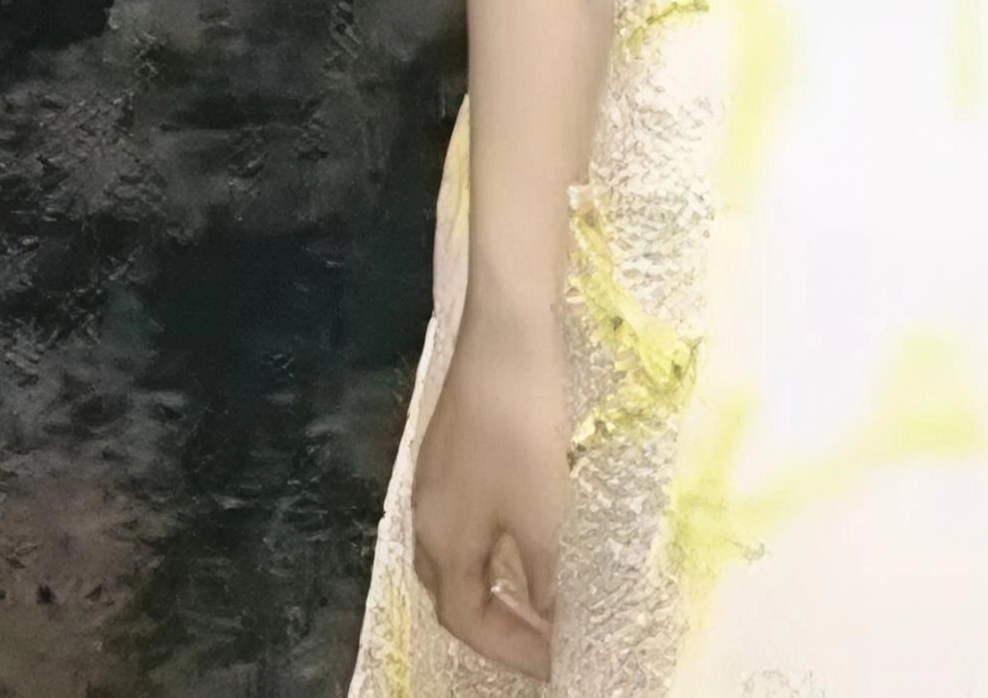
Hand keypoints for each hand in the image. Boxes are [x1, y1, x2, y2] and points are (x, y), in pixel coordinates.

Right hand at [412, 295, 572, 678]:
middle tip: (548, 632)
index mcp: (440, 539)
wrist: (510, 326)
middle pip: (455, 586)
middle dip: (498, 618)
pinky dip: (506, 531)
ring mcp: (441, 469)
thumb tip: (557, 618)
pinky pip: (478, 507)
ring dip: (504, 572)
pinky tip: (541, 517)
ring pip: (467, 544)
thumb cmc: (522, 423)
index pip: (464, 620)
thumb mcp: (545, 511)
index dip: (509, 649)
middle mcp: (429, 510)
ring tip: (552, 583)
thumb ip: (549, 573)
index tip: (554, 662)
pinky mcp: (461, 434)